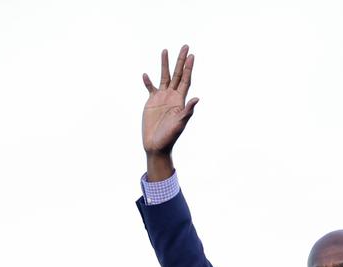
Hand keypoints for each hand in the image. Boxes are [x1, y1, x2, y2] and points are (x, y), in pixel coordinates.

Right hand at [142, 45, 198, 177]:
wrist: (156, 145)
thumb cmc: (169, 137)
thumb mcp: (180, 124)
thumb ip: (187, 111)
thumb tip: (197, 99)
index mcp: (180, 100)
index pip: (185, 80)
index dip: (188, 68)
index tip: (191, 55)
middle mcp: (171, 96)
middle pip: (177, 74)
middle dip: (180, 60)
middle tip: (185, 46)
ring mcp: (161, 98)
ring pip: (164, 77)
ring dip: (165, 64)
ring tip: (165, 51)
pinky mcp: (151, 103)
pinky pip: (150, 88)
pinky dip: (148, 82)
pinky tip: (145, 75)